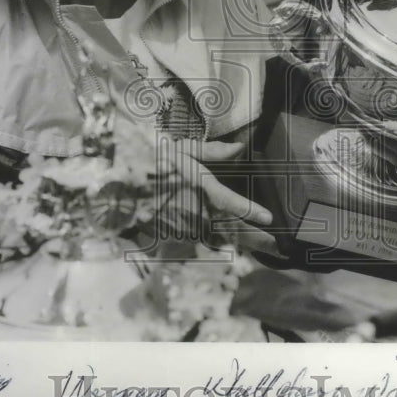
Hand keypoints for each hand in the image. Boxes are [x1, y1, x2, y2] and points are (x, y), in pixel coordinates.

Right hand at [158, 138, 281, 255]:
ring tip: (261, 247)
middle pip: (229, 229)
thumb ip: (212, 152)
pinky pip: (200, 240)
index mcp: (197, 189)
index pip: (229, 203)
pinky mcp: (173, 234)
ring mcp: (183, 226)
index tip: (269, 219)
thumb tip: (239, 148)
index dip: (250, 211)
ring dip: (239, 242)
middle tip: (277, 248)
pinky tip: (231, 244)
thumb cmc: (151, 160)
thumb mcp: (181, 149)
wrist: (119, 183)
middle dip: (254, 239)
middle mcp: (193, 211)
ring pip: (217, 238)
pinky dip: (217, 242)